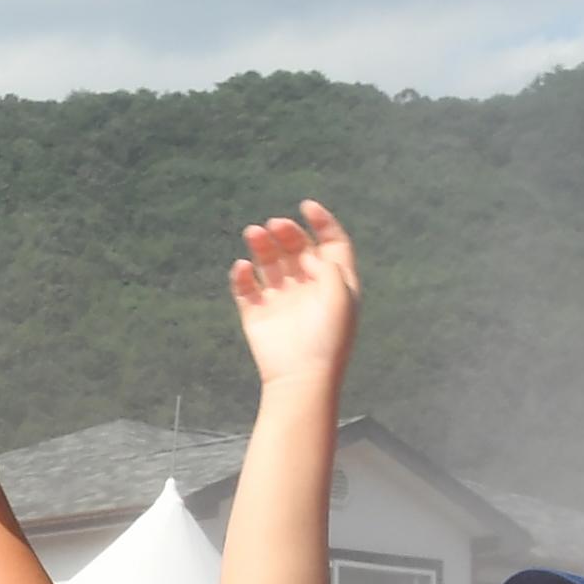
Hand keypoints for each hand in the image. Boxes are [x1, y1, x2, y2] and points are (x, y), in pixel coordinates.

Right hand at [227, 202, 361, 391]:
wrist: (301, 377)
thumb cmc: (328, 338)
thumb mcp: (341, 295)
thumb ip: (329, 266)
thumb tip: (307, 254)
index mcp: (335, 283)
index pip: (331, 244)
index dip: (321, 222)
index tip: (306, 207)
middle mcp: (309, 287)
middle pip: (297, 248)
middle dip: (287, 232)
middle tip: (274, 225)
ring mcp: (281, 300)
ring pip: (269, 262)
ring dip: (262, 245)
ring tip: (254, 234)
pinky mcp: (256, 314)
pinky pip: (246, 287)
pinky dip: (242, 274)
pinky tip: (243, 268)